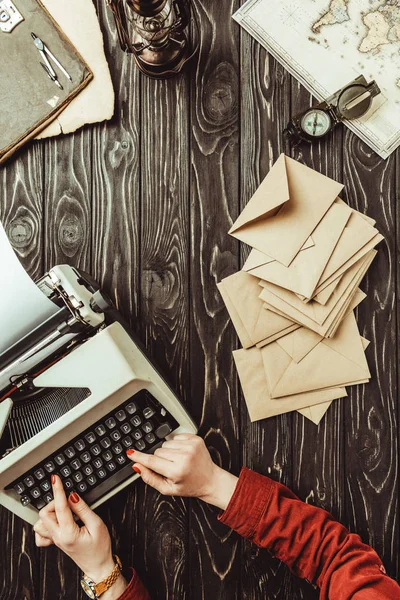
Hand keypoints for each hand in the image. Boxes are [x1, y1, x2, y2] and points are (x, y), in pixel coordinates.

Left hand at [33, 475, 127, 598]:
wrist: (99, 565)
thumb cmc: (100, 547)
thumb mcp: (97, 525)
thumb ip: (83, 509)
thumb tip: (72, 496)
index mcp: (68, 533)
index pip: (60, 507)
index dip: (57, 490)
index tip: (55, 479)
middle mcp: (58, 537)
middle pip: (44, 514)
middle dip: (54, 502)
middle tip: (68, 499)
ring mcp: (55, 540)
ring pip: (40, 522)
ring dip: (50, 512)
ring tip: (65, 510)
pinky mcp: (56, 541)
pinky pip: (41, 533)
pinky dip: (45, 524)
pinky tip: (56, 520)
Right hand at [127, 434, 237, 509]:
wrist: (210, 480)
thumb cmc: (189, 486)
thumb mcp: (168, 489)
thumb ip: (150, 478)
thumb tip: (137, 466)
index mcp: (177, 471)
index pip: (152, 461)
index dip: (139, 457)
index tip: (130, 453)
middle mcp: (185, 456)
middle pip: (158, 451)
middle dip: (160, 459)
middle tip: (170, 468)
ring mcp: (191, 446)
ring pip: (166, 443)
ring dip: (168, 452)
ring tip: (178, 461)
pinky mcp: (195, 438)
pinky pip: (175, 437)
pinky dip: (176, 445)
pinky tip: (183, 454)